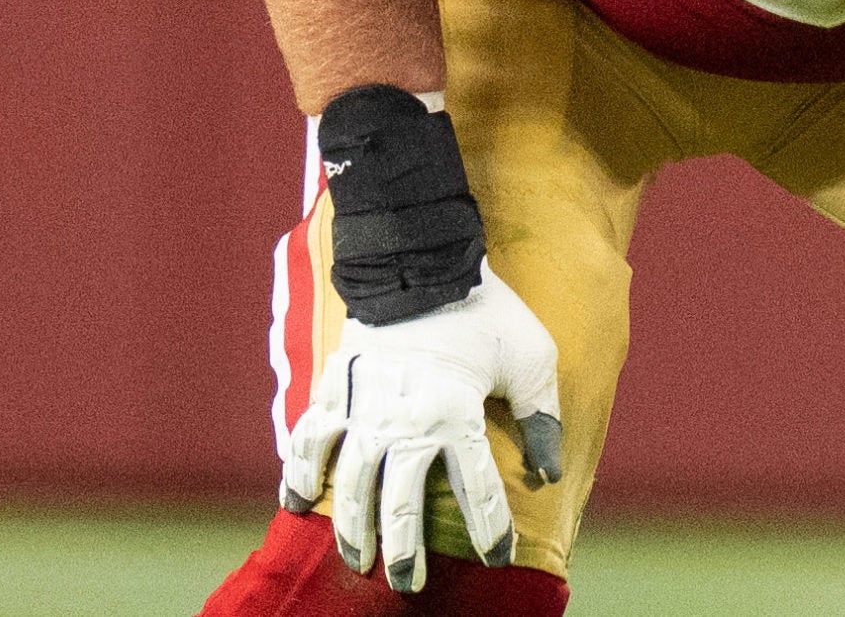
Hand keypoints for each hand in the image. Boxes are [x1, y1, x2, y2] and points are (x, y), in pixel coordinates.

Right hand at [280, 267, 563, 592]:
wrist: (419, 259)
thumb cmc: (485, 309)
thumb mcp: (531, 357)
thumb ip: (542, 417)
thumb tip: (548, 472)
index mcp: (456, 416)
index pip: (478, 492)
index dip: (490, 531)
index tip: (496, 557)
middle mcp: (405, 424)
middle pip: (400, 506)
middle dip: (405, 553)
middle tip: (408, 584)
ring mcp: (363, 410)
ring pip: (349, 487)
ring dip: (353, 529)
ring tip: (358, 561)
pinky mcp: (334, 391)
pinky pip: (309, 443)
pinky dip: (298, 476)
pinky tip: (296, 505)